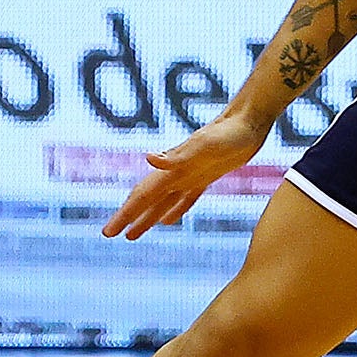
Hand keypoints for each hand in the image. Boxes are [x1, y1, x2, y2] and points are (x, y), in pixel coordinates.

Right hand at [105, 108, 270, 239]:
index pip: (142, 196)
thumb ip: (176, 156)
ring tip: (132, 235)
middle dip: (127, 217)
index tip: (108, 232)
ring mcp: (190, 175)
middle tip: (109, 234)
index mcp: (172, 169)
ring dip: (146, 218)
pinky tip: (168, 221)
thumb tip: (147, 158)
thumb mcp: (205, 144)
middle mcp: (176, 173)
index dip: (124, 214)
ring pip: (162, 202)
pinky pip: (185, 200)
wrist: (248, 121)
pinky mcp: (205, 177)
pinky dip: (174, 212)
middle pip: (146, 200)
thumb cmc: (228, 132)